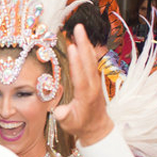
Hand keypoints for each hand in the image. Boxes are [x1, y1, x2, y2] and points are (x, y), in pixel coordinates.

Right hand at [53, 24, 113, 145]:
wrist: (97, 128)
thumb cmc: (81, 125)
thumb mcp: (70, 124)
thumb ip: (64, 117)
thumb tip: (59, 111)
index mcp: (85, 95)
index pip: (80, 75)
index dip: (76, 62)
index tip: (72, 47)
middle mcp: (92, 85)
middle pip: (88, 62)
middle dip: (83, 44)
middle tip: (78, 28)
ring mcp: (95, 81)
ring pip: (91, 59)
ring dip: (86, 43)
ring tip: (80, 29)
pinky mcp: (95, 80)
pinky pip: (92, 62)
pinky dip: (88, 50)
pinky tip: (85, 42)